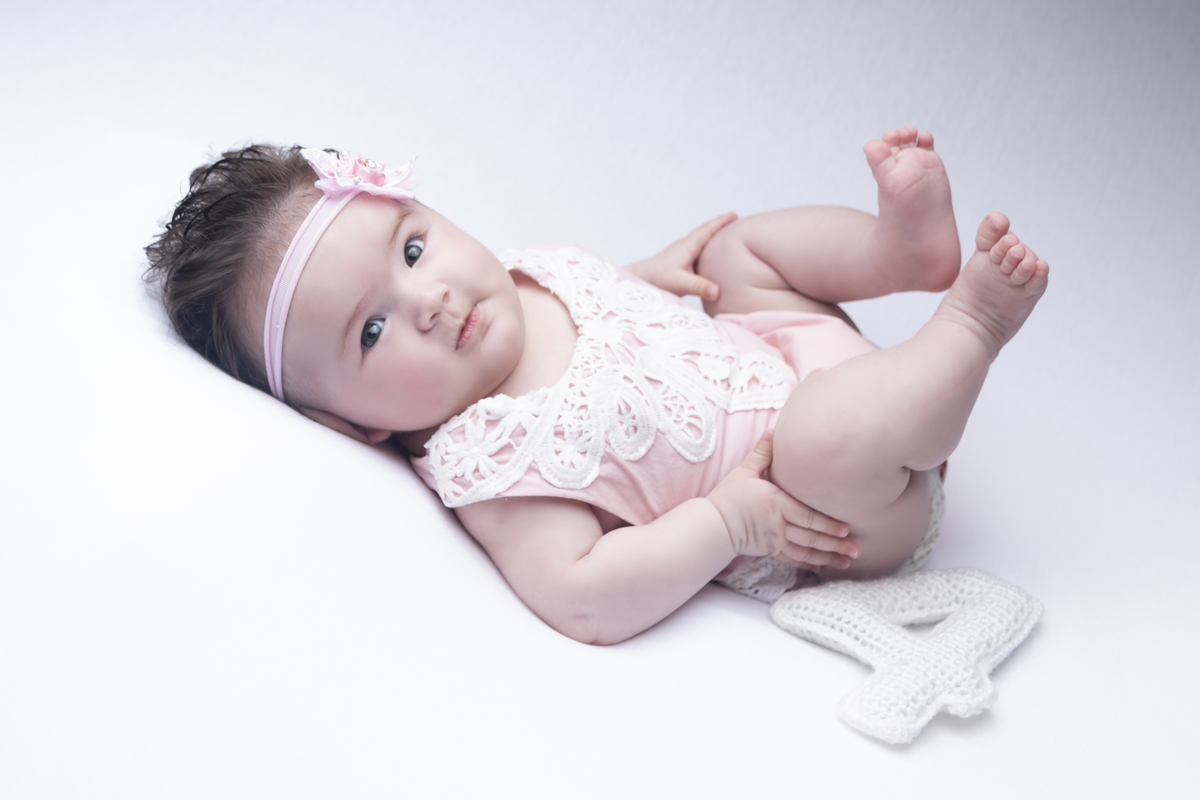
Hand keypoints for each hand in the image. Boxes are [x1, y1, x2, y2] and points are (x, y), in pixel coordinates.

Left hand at [624, 213, 735, 300]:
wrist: (638, 281)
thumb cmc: (656, 280)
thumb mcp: (679, 283)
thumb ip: (698, 287)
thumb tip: (717, 291)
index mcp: (687, 246)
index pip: (707, 230)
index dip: (721, 222)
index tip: (735, 215)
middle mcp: (685, 246)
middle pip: (706, 233)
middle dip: (720, 226)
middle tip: (736, 220)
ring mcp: (682, 254)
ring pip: (701, 242)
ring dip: (713, 237)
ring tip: (728, 237)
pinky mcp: (680, 262)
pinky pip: (698, 252)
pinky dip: (708, 250)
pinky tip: (712, 257)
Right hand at [706, 430, 858, 571]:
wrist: (712, 523)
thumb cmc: (728, 496)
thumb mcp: (745, 470)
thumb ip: (762, 453)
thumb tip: (772, 429)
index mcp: (777, 503)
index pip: (808, 516)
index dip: (828, 524)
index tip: (846, 529)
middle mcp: (779, 524)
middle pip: (812, 536)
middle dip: (836, 544)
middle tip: (857, 549)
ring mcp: (775, 540)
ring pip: (806, 551)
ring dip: (828, 557)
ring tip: (847, 561)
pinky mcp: (769, 550)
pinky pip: (792, 559)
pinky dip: (808, 564)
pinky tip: (822, 568)